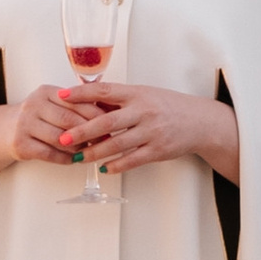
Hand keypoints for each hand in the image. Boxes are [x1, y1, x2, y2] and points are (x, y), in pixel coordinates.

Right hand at [11, 83, 104, 163]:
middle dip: (89, 131)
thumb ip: (74, 106)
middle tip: (104, 140)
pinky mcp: (21, 144)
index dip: (95, 113)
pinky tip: (73, 159)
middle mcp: (33, 105)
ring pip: (60, 138)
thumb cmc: (37, 117)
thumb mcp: (52, 104)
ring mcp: (25, 125)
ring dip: (78, 147)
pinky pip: (49, 154)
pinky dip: (65, 158)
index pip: (75, 101)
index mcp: (45, 92)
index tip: (109, 122)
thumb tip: (107, 115)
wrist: (4, 130)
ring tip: (89, 151)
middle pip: (68, 120)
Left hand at [54, 83, 237, 179]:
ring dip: (95, 153)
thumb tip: (88, 99)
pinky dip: (116, 165)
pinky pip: (132, 160)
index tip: (61, 96)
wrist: (199, 121)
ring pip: (117, 144)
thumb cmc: (168, 106)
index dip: (81, 93)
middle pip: (107, 122)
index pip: (104, 91)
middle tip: (64, 138)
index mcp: (137, 93)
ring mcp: (151, 132)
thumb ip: (119, 99)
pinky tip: (104, 168)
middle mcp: (143, 111)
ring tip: (79, 158)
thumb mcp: (145, 94)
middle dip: (82, 131)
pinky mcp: (158, 150)